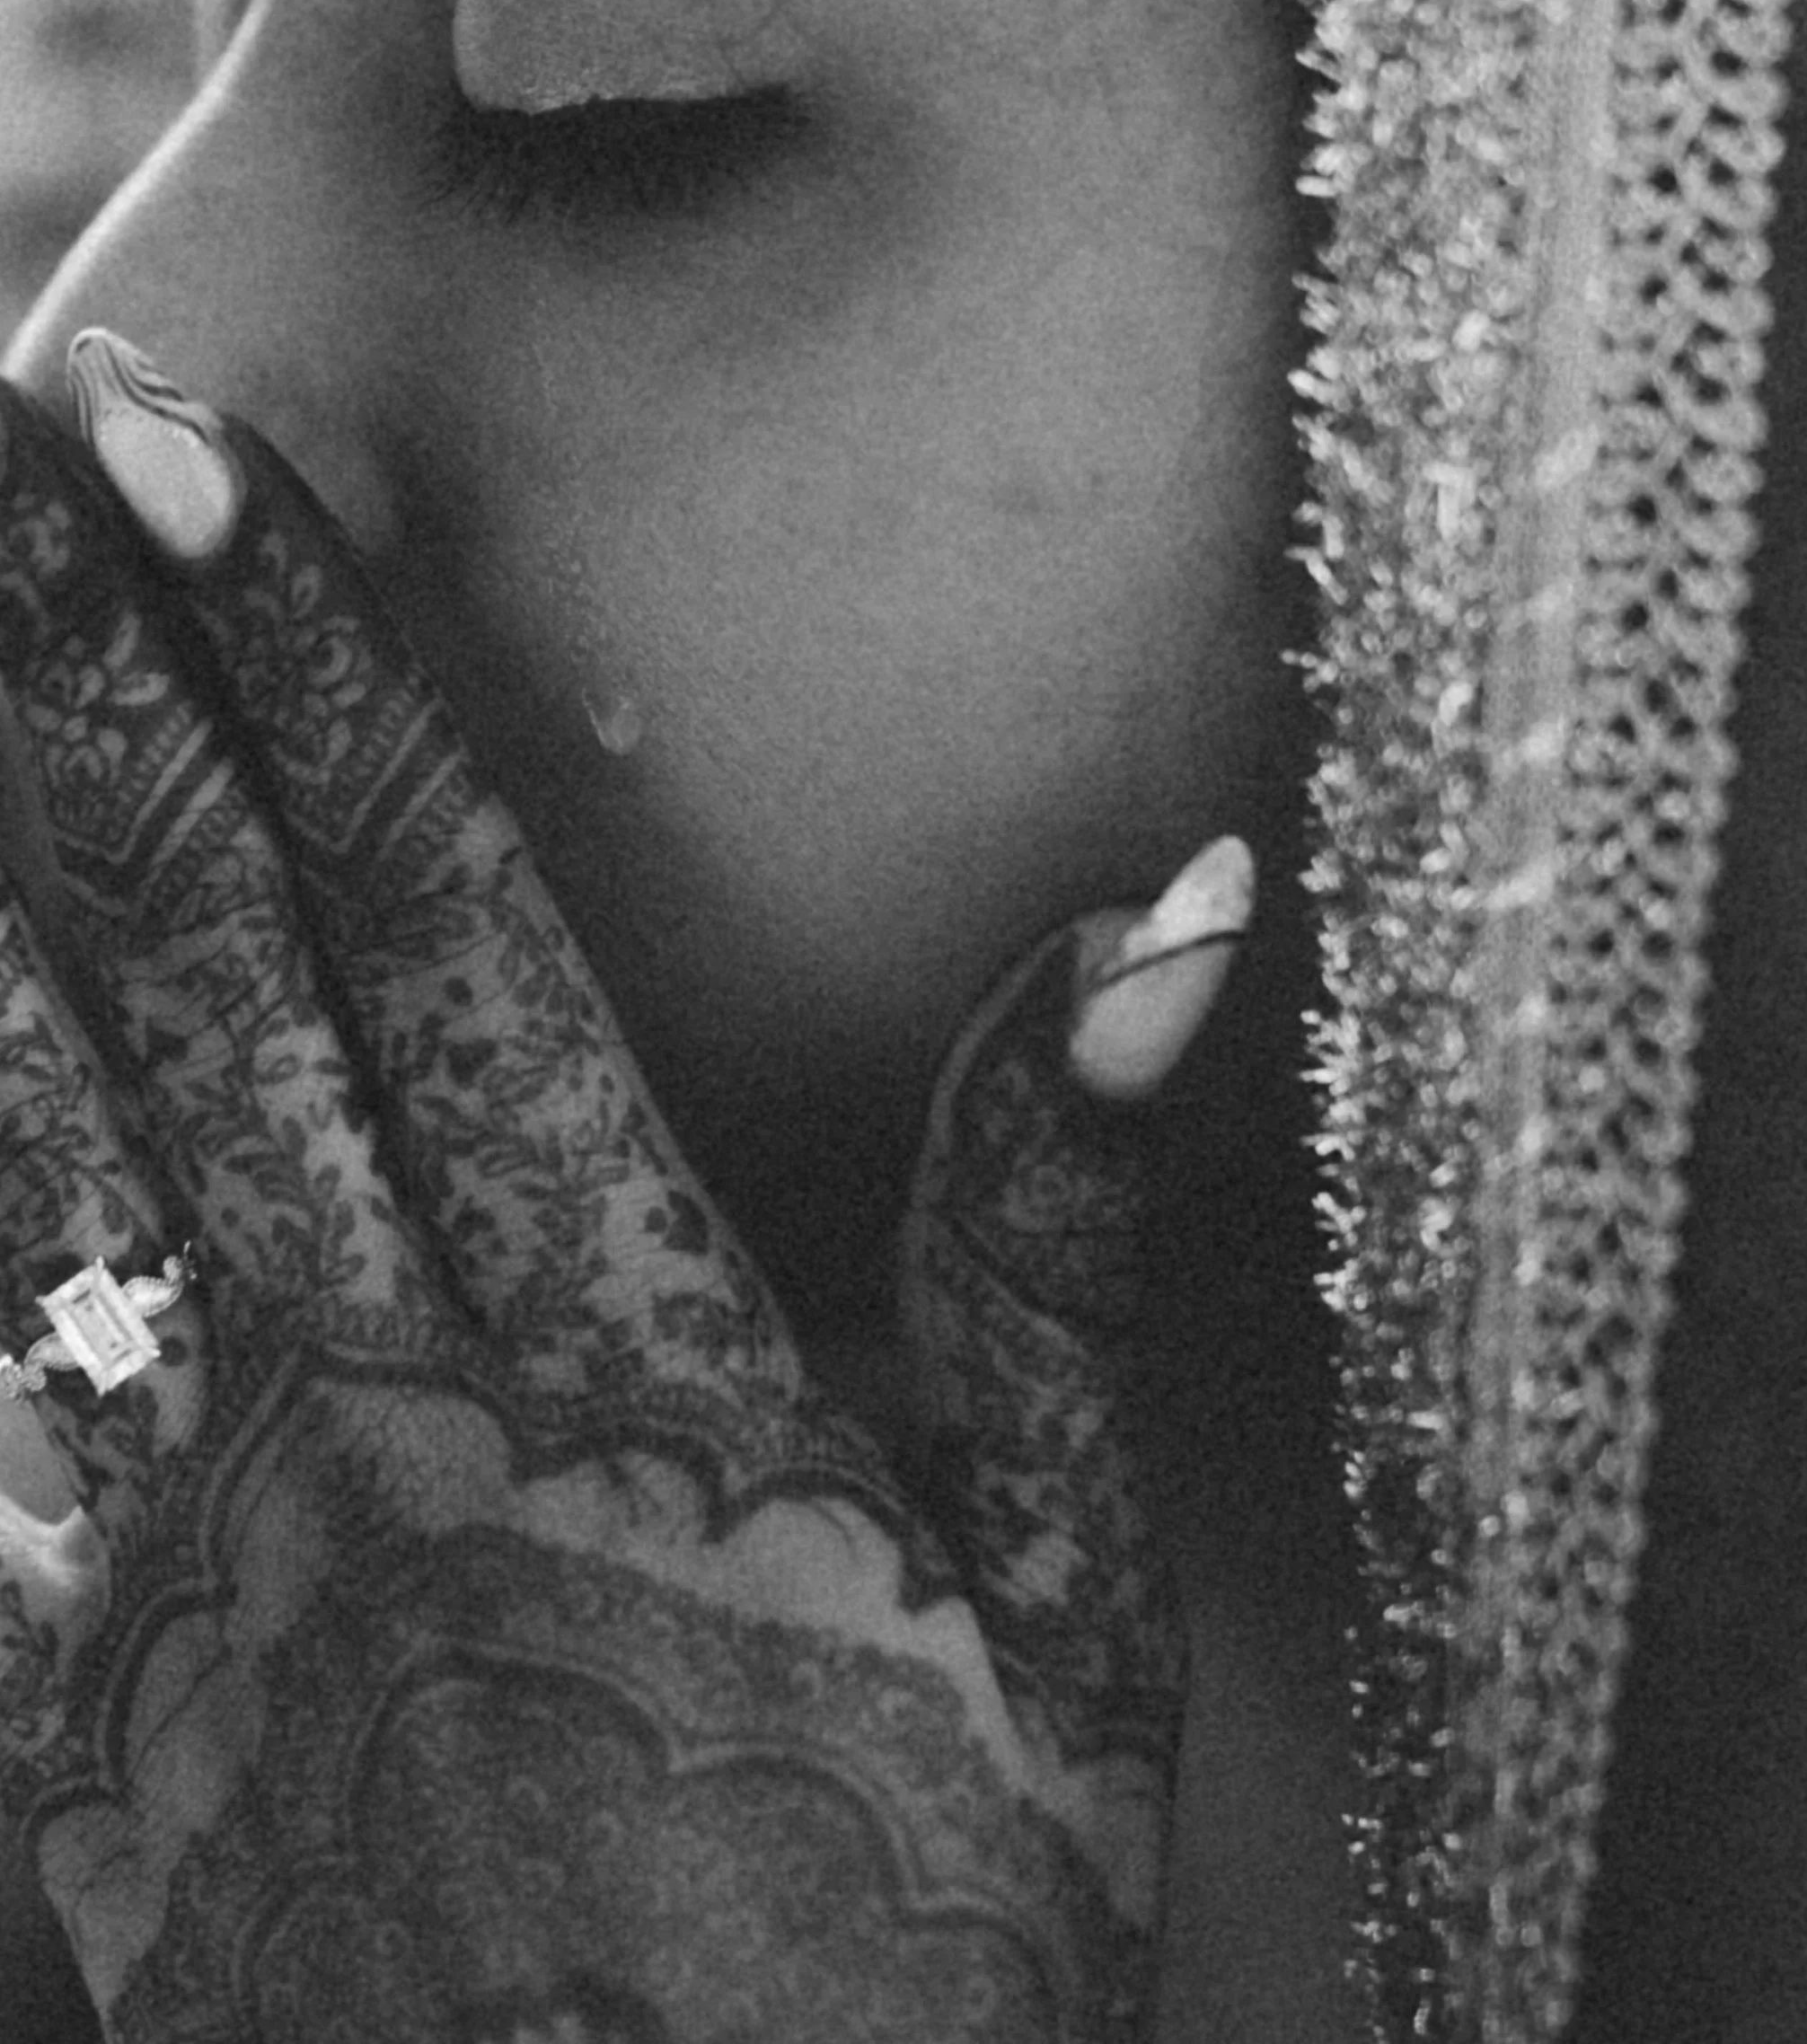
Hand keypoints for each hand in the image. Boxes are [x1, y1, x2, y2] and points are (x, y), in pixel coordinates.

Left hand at [0, 333, 1250, 2042]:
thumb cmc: (901, 1946)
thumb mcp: (1067, 1596)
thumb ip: (1059, 1233)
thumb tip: (1164, 911)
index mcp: (613, 1333)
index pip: (436, 905)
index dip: (312, 657)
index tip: (201, 443)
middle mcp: (369, 1389)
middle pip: (196, 957)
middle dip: (85, 674)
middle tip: (5, 440)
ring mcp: (195, 1539)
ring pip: (31, 1131)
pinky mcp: (82, 1691)